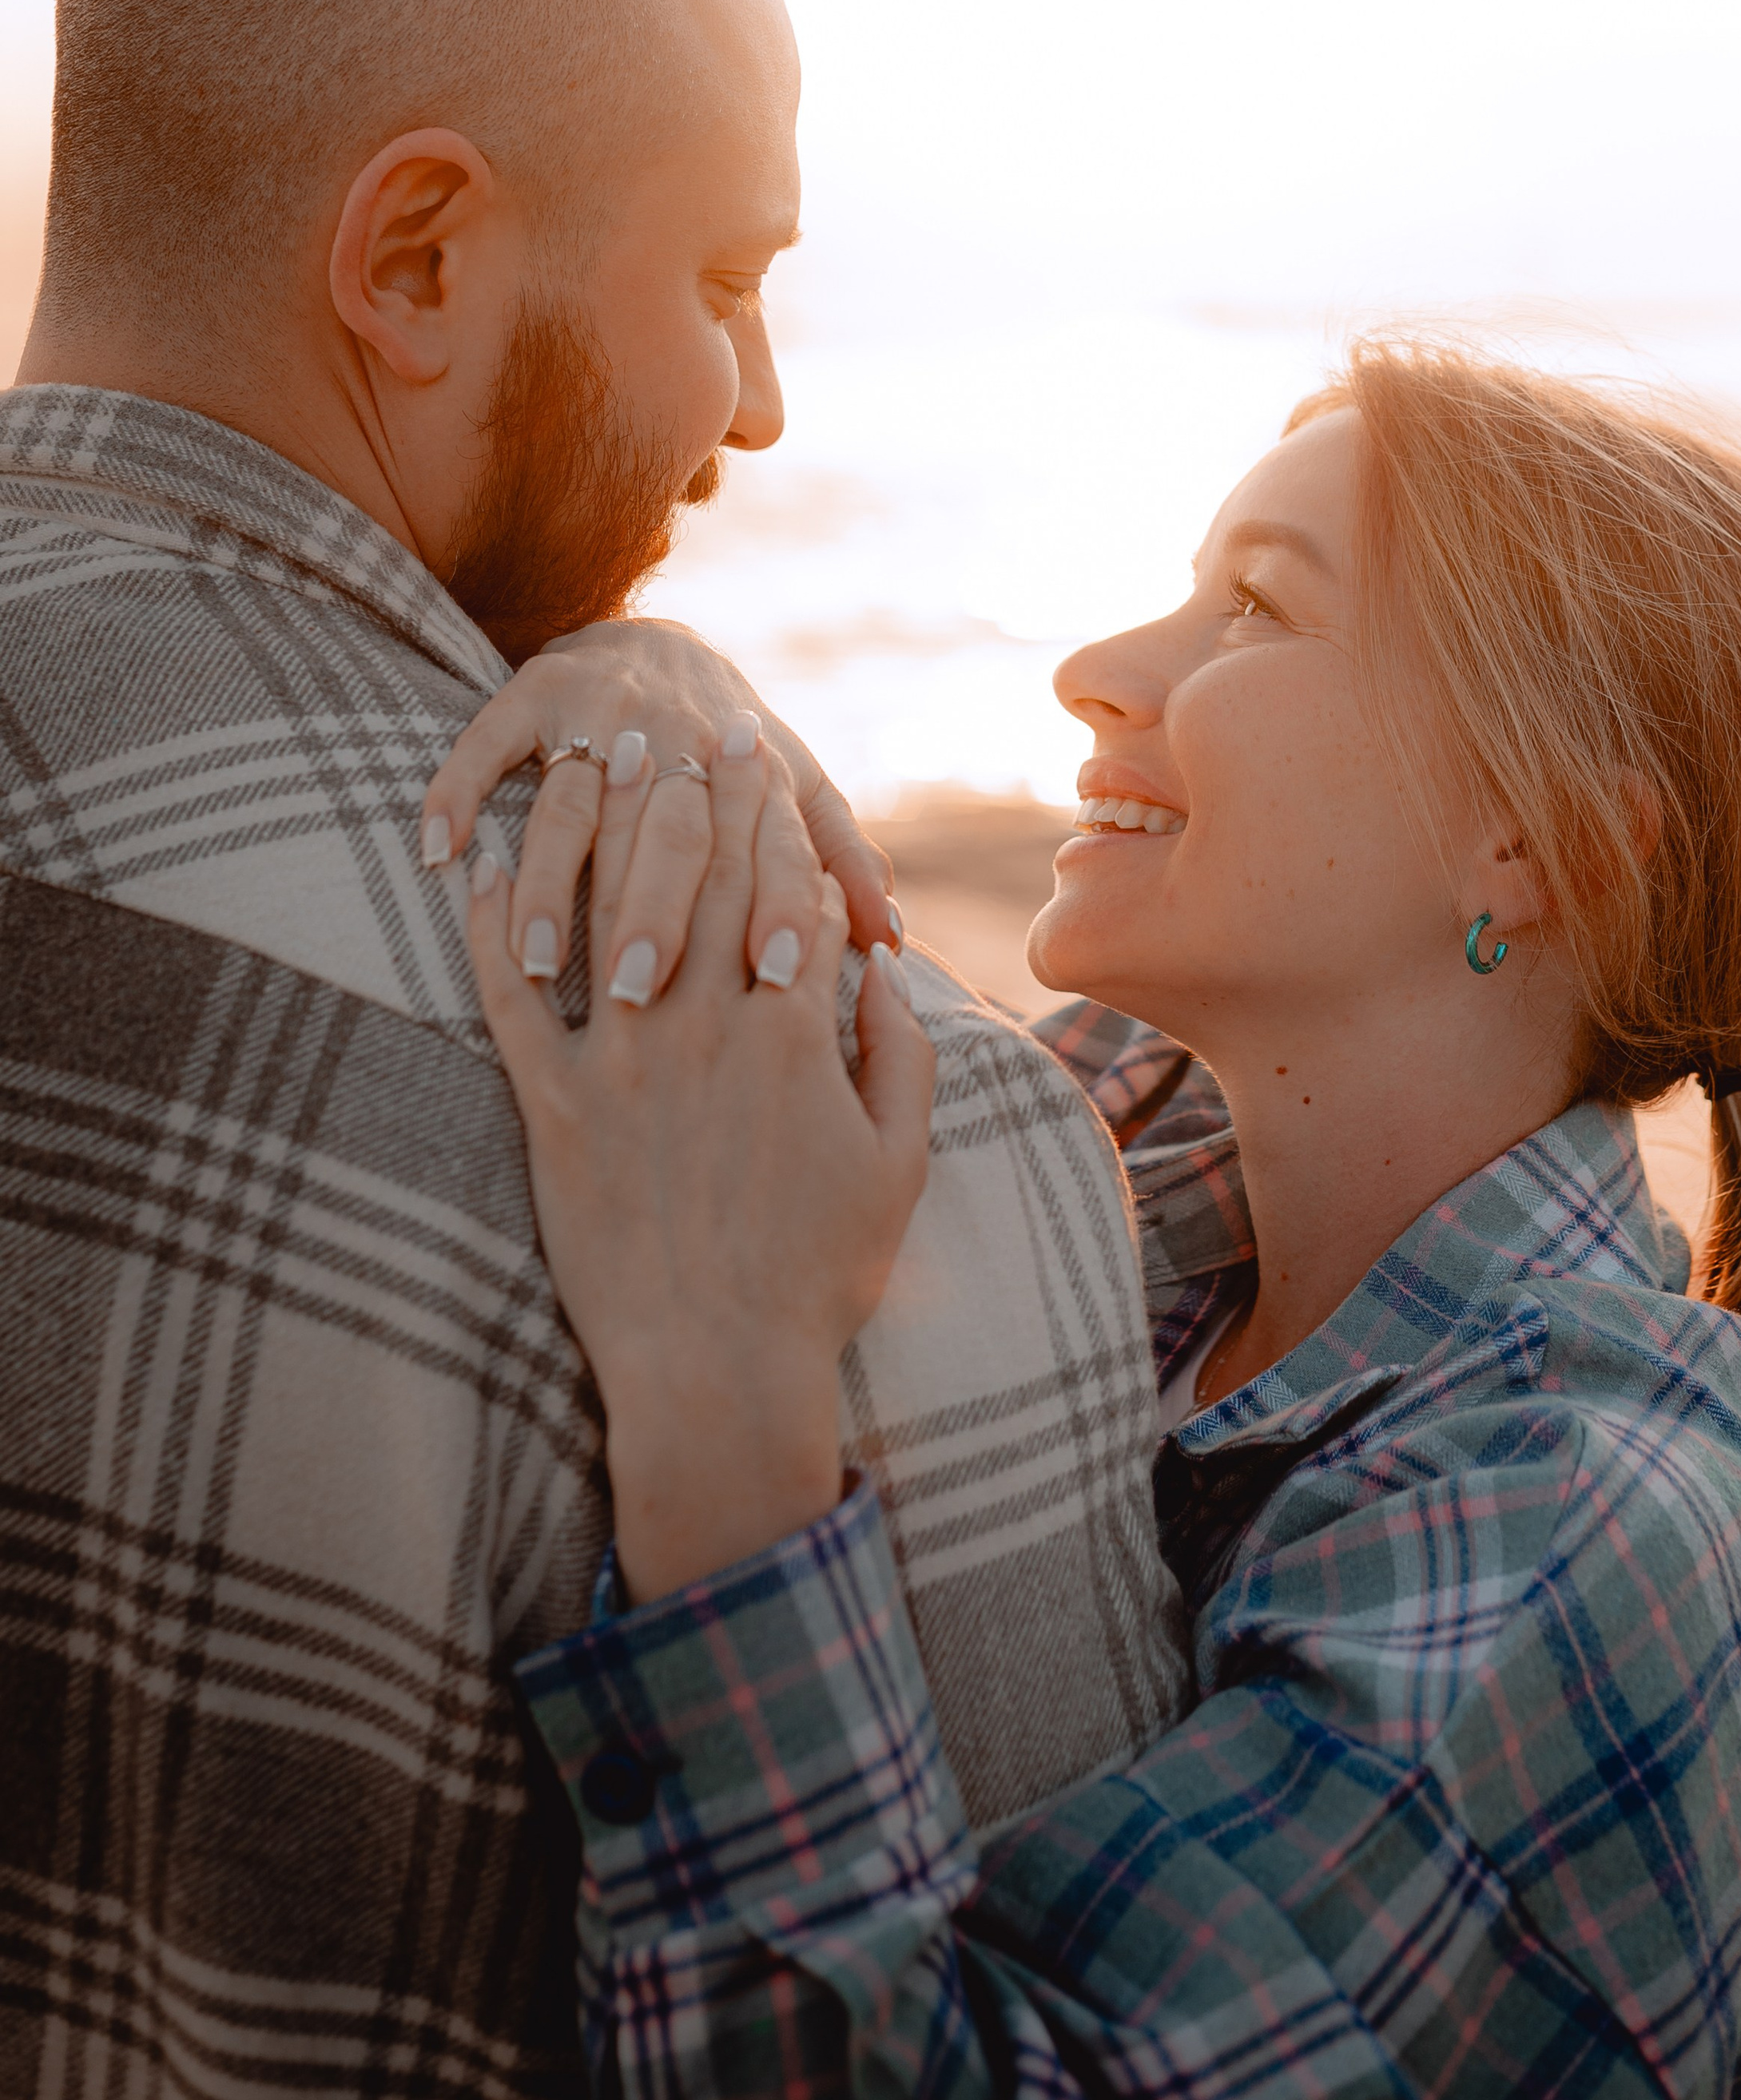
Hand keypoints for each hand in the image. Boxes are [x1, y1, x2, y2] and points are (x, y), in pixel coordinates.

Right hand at [421, 616, 900, 1001]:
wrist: (655, 639)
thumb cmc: (734, 747)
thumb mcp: (794, 789)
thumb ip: (836, 860)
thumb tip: (890, 936)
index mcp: (749, 766)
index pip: (769, 843)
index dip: (778, 904)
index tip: (775, 976)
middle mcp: (680, 734)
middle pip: (669, 831)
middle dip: (657, 910)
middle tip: (642, 993)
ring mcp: (601, 710)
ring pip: (573, 802)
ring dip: (550, 881)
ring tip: (538, 961)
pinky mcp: (532, 691)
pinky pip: (488, 742)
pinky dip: (458, 790)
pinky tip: (440, 853)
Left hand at [466, 717, 933, 1600]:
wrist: (715, 1369)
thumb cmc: (819, 1276)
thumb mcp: (897, 1165)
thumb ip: (900, 1059)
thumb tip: (885, 979)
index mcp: (794, 1038)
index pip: (786, 896)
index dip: (776, 820)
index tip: (766, 761)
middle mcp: (707, 1030)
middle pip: (704, 883)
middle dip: (704, 797)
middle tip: (696, 730)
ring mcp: (624, 1066)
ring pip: (615, 916)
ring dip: (612, 827)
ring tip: (606, 760)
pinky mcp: (554, 1111)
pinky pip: (514, 1005)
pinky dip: (493, 936)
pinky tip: (481, 877)